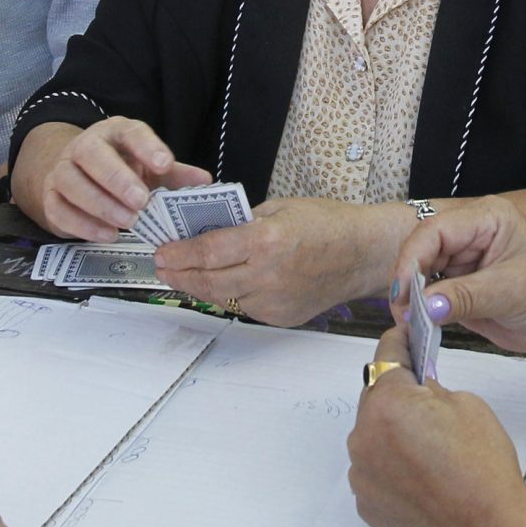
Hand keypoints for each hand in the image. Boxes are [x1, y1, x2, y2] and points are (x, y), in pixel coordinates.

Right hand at [31, 118, 209, 241]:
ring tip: (128, 223)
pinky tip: (107, 235)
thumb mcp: (149, 167)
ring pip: (72, 181)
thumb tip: (205, 182)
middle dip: (116, 178)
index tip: (164, 163)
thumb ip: (175, 174)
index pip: (130, 132)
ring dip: (100, 204)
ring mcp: (63, 170)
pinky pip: (59, 209)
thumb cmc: (121, 170)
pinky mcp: (51, 197)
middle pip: (92, 153)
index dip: (146, 146)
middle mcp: (85, 146)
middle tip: (141, 201)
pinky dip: (83, 224)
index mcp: (115, 133)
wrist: (75, 175)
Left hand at [153, 196, 394, 324]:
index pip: (209, 252)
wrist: (363, 254)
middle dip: (179, 274)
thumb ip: (242, 222)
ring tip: (183, 274)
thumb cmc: (327, 224)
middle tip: (162, 266)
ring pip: (224, 298)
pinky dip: (229, 295)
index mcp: (267, 241)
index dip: (179, 253)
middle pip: (208, 282)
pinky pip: (245, 307)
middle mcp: (269, 276)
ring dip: (200, 286)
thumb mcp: (279, 208)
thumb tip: (208, 231)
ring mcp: (275, 302)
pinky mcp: (281, 318)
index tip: (161, 251)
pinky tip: (220, 283)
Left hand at [348, 322, 525, 526]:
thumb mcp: (466, 404)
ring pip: (373, 438)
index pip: (387, 356)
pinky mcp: (366, 502)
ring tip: (429, 449)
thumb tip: (419, 388)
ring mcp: (362, 473)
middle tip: (428, 402)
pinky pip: (375, 470)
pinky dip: (392, 467)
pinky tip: (422, 476)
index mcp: (389, 403)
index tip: (404, 334)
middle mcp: (364, 437)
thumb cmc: (483, 470)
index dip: (399, 341)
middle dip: (399, 397)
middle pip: (376, 400)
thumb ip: (432, 389)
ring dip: (393, 434)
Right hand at [389, 198, 525, 356]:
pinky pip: (430, 297)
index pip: (434, 231)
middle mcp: (469, 236)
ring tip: (409, 323)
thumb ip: (465, 297)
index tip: (402, 291)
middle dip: (407, 281)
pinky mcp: (459, 288)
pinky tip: (419, 326)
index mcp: (485, 219)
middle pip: (421, 251)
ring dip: (411, 299)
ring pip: (420, 275)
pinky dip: (421, 312)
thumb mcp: (511, 291)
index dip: (411, 259)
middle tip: (402, 314)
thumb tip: (424, 306)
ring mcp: (462, 262)